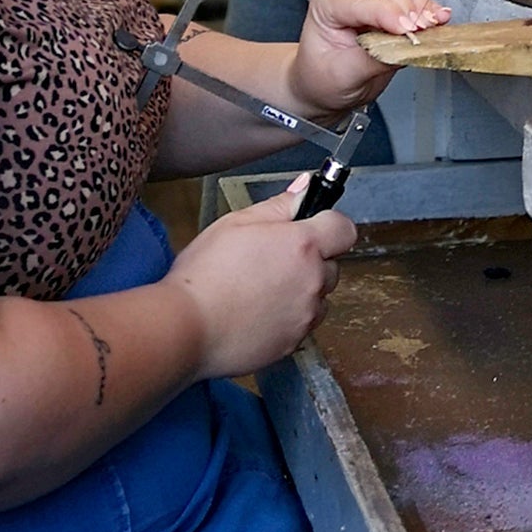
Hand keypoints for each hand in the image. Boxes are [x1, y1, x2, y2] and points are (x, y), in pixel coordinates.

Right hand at [164, 183, 356, 377]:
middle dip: (311, 260)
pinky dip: (289, 318)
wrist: (186, 328)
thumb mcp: (237, 223)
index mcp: (303, 245)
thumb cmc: (206, 274)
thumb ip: (279, 205)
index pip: (344, 229)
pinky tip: (257, 312)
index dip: (329, 224)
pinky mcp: (294, 343)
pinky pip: (303, 324)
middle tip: (273, 259)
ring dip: (302, 291)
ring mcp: (305, 316)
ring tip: (262, 289)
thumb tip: (304, 188)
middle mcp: (312, 281)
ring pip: (319, 297)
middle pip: (332, 265)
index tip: (311, 226)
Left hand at [293, 0, 450, 116]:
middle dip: (407, 0)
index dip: (389, 14)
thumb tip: (405, 47)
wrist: (324, 82)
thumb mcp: (342, 74)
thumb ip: (374, 58)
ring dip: (422, 0)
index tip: (407, 30)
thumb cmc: (323, 75)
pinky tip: (436, 22)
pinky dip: (432, 5)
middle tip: (415, 30)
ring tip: (422, 28)